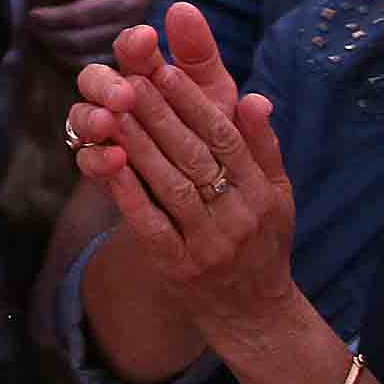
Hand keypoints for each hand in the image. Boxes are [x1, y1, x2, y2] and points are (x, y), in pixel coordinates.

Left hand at [27, 0, 179, 66]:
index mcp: (119, 2)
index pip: (80, 15)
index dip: (53, 17)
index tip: (32, 14)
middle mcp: (125, 27)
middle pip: (80, 40)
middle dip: (50, 36)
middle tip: (31, 28)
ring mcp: (126, 47)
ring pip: (84, 57)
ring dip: (56, 51)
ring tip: (40, 38)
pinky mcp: (123, 59)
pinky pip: (92, 67)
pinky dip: (70, 62)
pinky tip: (56, 51)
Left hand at [66, 3, 292, 335]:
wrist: (253, 313)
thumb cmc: (262, 240)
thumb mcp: (277, 194)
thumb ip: (263, 146)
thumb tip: (257, 98)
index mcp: (261, 193)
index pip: (225, 139)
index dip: (194, 103)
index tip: (166, 70)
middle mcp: (238, 217)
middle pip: (194, 157)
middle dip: (159, 115)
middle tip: (128, 78)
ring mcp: (207, 244)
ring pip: (169, 186)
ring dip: (138, 146)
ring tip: (112, 109)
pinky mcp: (176, 266)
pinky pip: (148, 223)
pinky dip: (126, 191)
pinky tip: (106, 162)